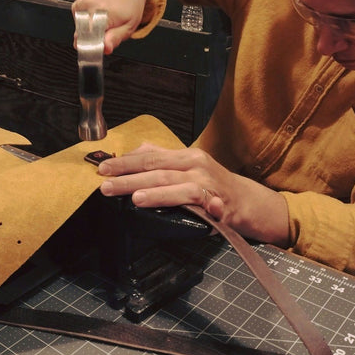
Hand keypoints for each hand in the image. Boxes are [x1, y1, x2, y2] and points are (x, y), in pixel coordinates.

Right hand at [72, 0, 148, 53]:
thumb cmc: (129, 6)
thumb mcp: (129, 26)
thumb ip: (115, 38)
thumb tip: (105, 48)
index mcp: (104, 12)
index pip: (90, 38)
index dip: (94, 48)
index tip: (100, 50)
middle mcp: (90, 6)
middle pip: (82, 36)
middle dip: (93, 41)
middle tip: (106, 36)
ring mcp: (81, 4)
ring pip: (79, 31)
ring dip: (90, 33)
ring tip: (103, 24)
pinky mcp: (76, 4)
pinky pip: (77, 23)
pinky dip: (86, 25)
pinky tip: (97, 18)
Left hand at [97, 143, 290, 247]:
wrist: (251, 202)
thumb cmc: (216, 186)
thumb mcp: (191, 168)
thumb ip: (166, 159)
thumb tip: (137, 150)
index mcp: (186, 155)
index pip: (150, 155)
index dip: (126, 162)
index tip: (102, 168)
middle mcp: (196, 164)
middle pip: (157, 168)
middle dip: (129, 176)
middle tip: (105, 183)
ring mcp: (208, 182)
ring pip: (174, 183)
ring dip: (152, 190)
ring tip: (131, 196)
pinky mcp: (218, 201)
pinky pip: (198, 201)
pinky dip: (181, 201)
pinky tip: (162, 204)